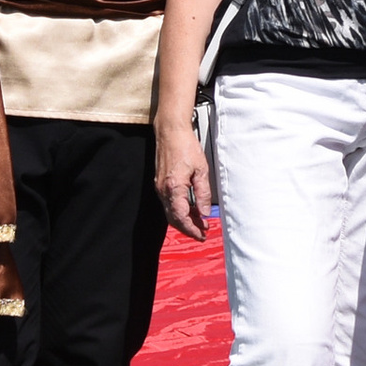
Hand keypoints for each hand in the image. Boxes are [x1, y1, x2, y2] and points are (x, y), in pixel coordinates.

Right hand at [154, 115, 213, 242]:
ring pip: (171, 212)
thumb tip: (205, 212)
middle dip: (188, 228)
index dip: (192, 229)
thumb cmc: (185, 145)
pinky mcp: (160, 183)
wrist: (171, 131)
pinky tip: (191, 209)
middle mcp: (163, 190)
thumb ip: (203, 193)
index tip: (202, 234)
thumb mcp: (201, 170)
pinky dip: (180, 210)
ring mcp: (160, 187)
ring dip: (185, 220)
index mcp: (174, 187)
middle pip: (174, 219)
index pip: (181, 217)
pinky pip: (169, 203)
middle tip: (203, 233)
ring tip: (200, 222)